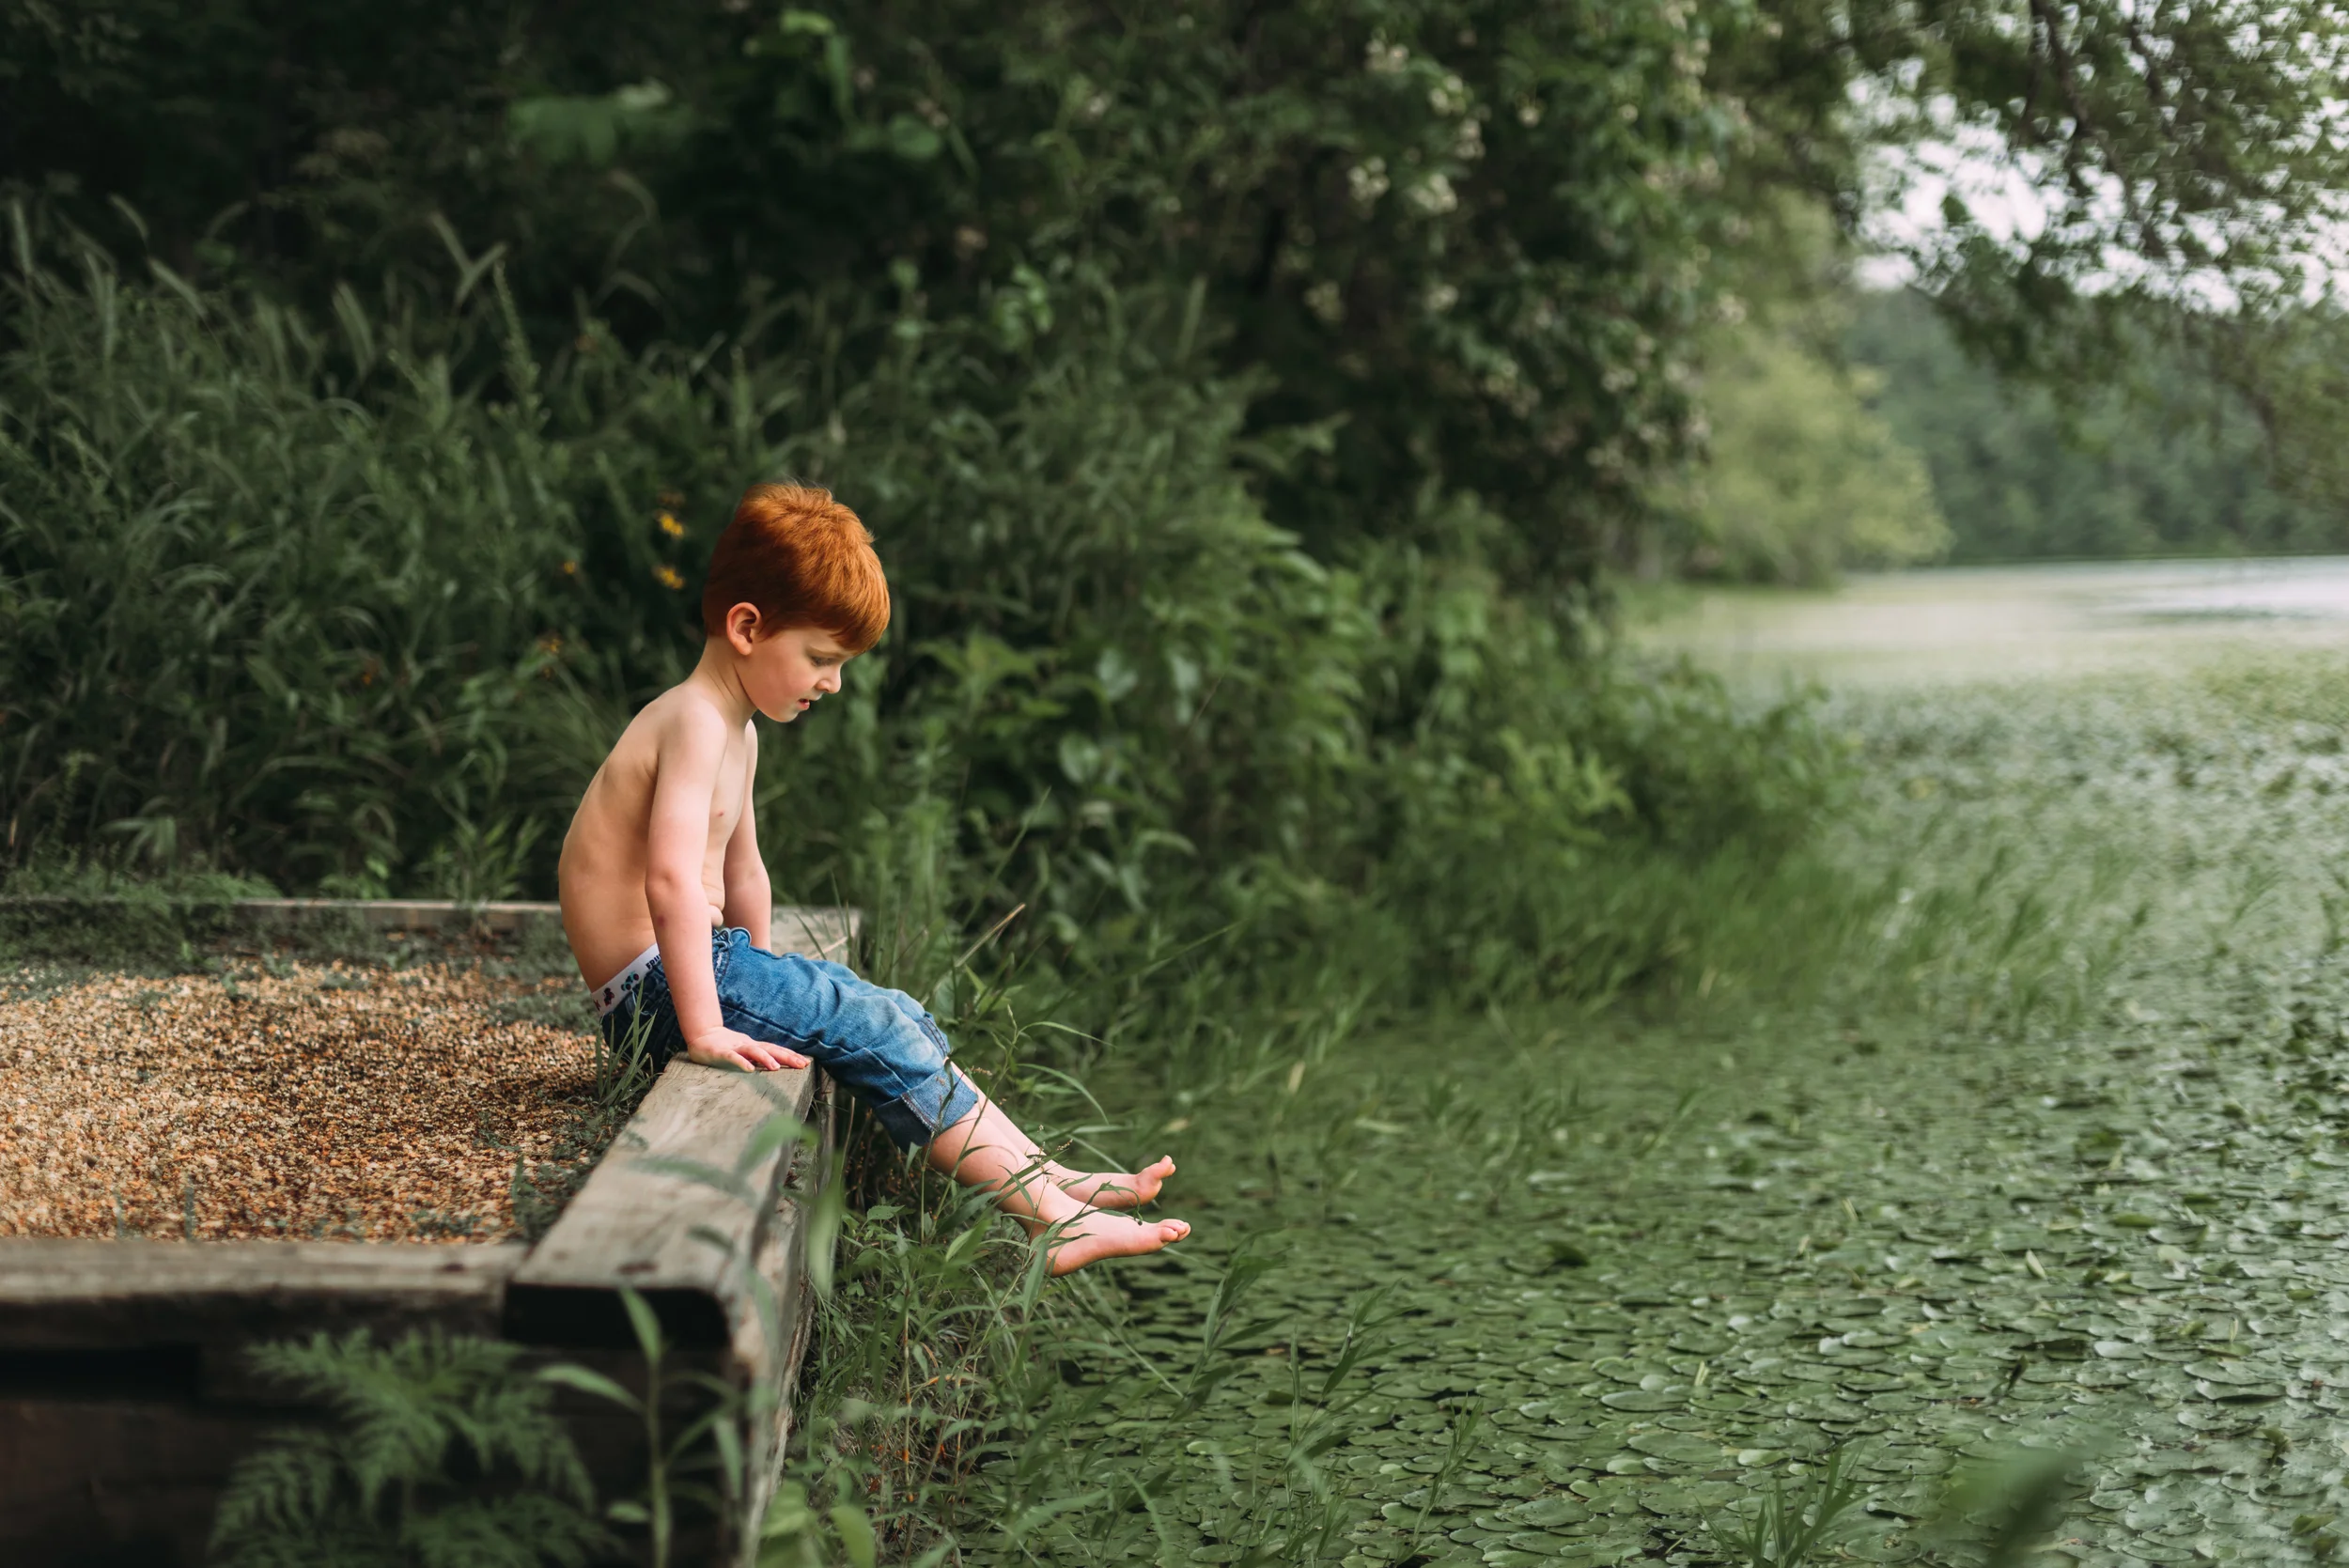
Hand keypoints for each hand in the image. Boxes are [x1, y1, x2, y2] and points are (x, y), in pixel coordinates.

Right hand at [683, 1025, 809, 1072]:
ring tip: (776, 1067)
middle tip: (802, 1064)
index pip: (775, 1050)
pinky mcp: (721, 1053)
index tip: (805, 1063)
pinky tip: (750, 1069)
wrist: (701, 1035)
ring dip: (765, 1059)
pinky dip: (742, 1063)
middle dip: (787, 1057)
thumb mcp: (744, 1052)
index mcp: (754, 1046)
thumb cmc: (724, 1046)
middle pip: (770, 1049)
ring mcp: (734, 1048)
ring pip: (753, 1051)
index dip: (790, 1055)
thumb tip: (775, 1065)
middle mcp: (747, 1045)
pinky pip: (733, 1058)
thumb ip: (757, 1058)